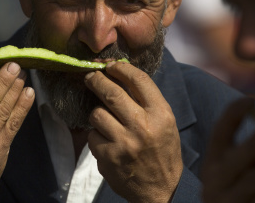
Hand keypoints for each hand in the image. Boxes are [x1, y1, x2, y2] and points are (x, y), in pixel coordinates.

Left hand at [84, 61, 182, 202]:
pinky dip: (96, 136)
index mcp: (161, 114)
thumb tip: (119, 72)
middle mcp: (142, 126)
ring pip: (96, 113)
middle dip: (96, 80)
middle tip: (90, 76)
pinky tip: (107, 142)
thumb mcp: (164, 122)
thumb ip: (146, 100)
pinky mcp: (108, 157)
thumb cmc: (161, 149)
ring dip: (97, 113)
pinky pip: (92, 135)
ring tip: (104, 119)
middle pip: (111, 92)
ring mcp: (124, 143)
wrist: (160, 190)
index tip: (110, 65)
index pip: (138, 80)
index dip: (120, 68)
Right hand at [201, 98, 254, 202]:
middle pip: (234, 159)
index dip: (232, 114)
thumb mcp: (234, 164)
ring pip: (250, 181)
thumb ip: (251, 146)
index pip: (218, 131)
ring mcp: (226, 199)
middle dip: (254, 144)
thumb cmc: (238, 183)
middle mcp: (214, 178)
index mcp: (212, 159)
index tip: (251, 100)